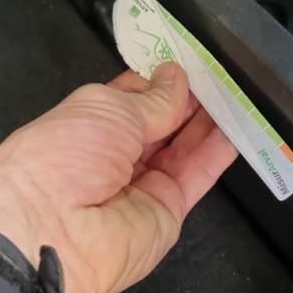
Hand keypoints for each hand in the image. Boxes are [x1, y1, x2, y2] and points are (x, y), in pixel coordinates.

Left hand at [0, 63, 236, 292]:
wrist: (52, 232)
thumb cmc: (63, 156)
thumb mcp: (107, 109)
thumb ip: (153, 98)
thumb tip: (176, 78)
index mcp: (89, 124)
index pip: (134, 95)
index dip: (162, 78)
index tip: (192, 60)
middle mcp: (114, 154)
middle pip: (162, 122)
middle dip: (190, 98)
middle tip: (222, 74)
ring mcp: (142, 185)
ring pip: (183, 147)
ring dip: (209, 121)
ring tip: (238, 94)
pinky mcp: (167, 211)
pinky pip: (198, 176)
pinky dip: (219, 152)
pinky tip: (241, 127)